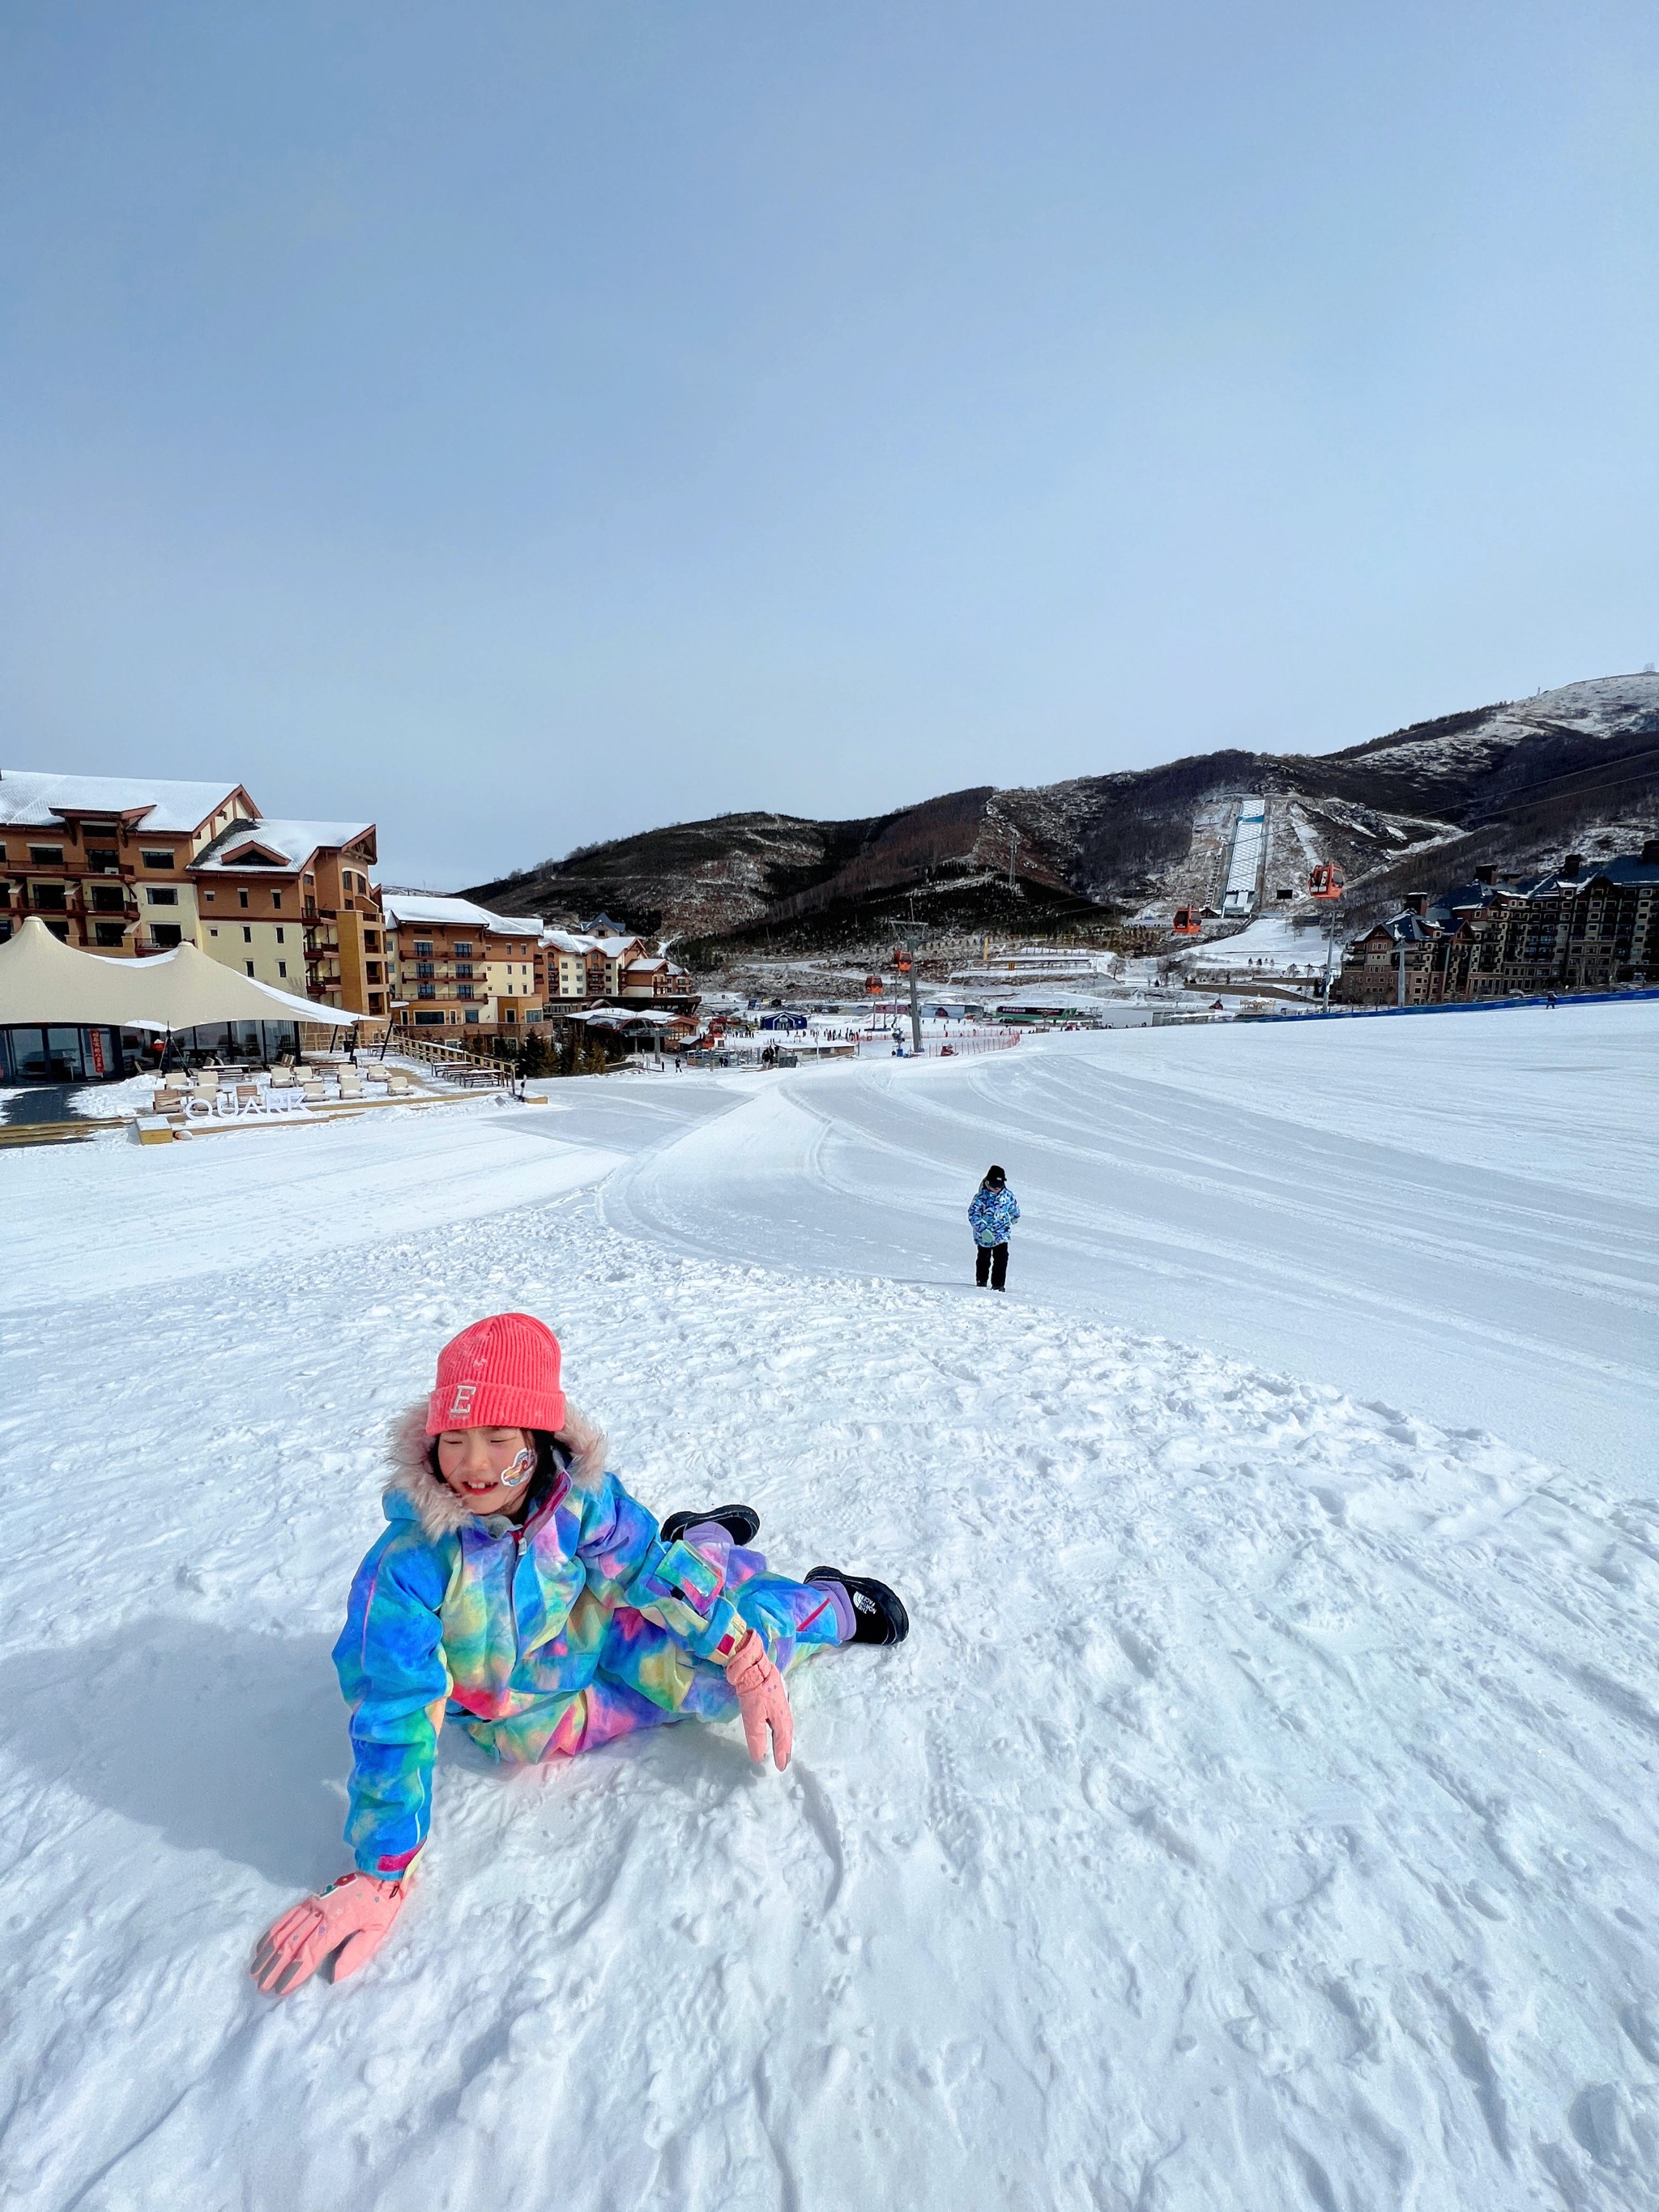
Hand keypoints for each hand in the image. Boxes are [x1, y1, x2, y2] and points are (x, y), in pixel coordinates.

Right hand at [251, 1872, 405, 1996]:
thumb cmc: (381, 1903)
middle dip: (276, 1966)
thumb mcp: (378, 1929)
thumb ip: (356, 1953)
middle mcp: (320, 1912)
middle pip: (292, 1943)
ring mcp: (313, 1903)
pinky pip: (287, 1916)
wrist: (380, 1870)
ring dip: (269, 1952)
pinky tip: (263, 1945)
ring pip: (285, 1930)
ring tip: (255, 1971)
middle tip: (262, 1986)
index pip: (311, 1951)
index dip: (295, 1971)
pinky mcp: (310, 1898)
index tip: (281, 1989)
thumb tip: (333, 1977)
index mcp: (337, 1922)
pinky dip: (273, 1931)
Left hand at [725, 1629, 791, 1770]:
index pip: (782, 1740)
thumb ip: (757, 1738)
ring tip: (783, 1745)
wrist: (752, 1663)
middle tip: (785, 1759)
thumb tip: (759, 1758)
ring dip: (784, 1736)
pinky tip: (775, 1724)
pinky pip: (781, 1716)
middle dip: (786, 1747)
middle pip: (787, 1732)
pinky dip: (780, 1726)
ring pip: (785, 1724)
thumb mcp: (753, 1717)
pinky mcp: (774, 1694)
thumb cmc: (753, 1690)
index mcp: (781, 1717)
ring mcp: (780, 1701)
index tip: (781, 1767)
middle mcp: (784, 1710)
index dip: (782, 1754)